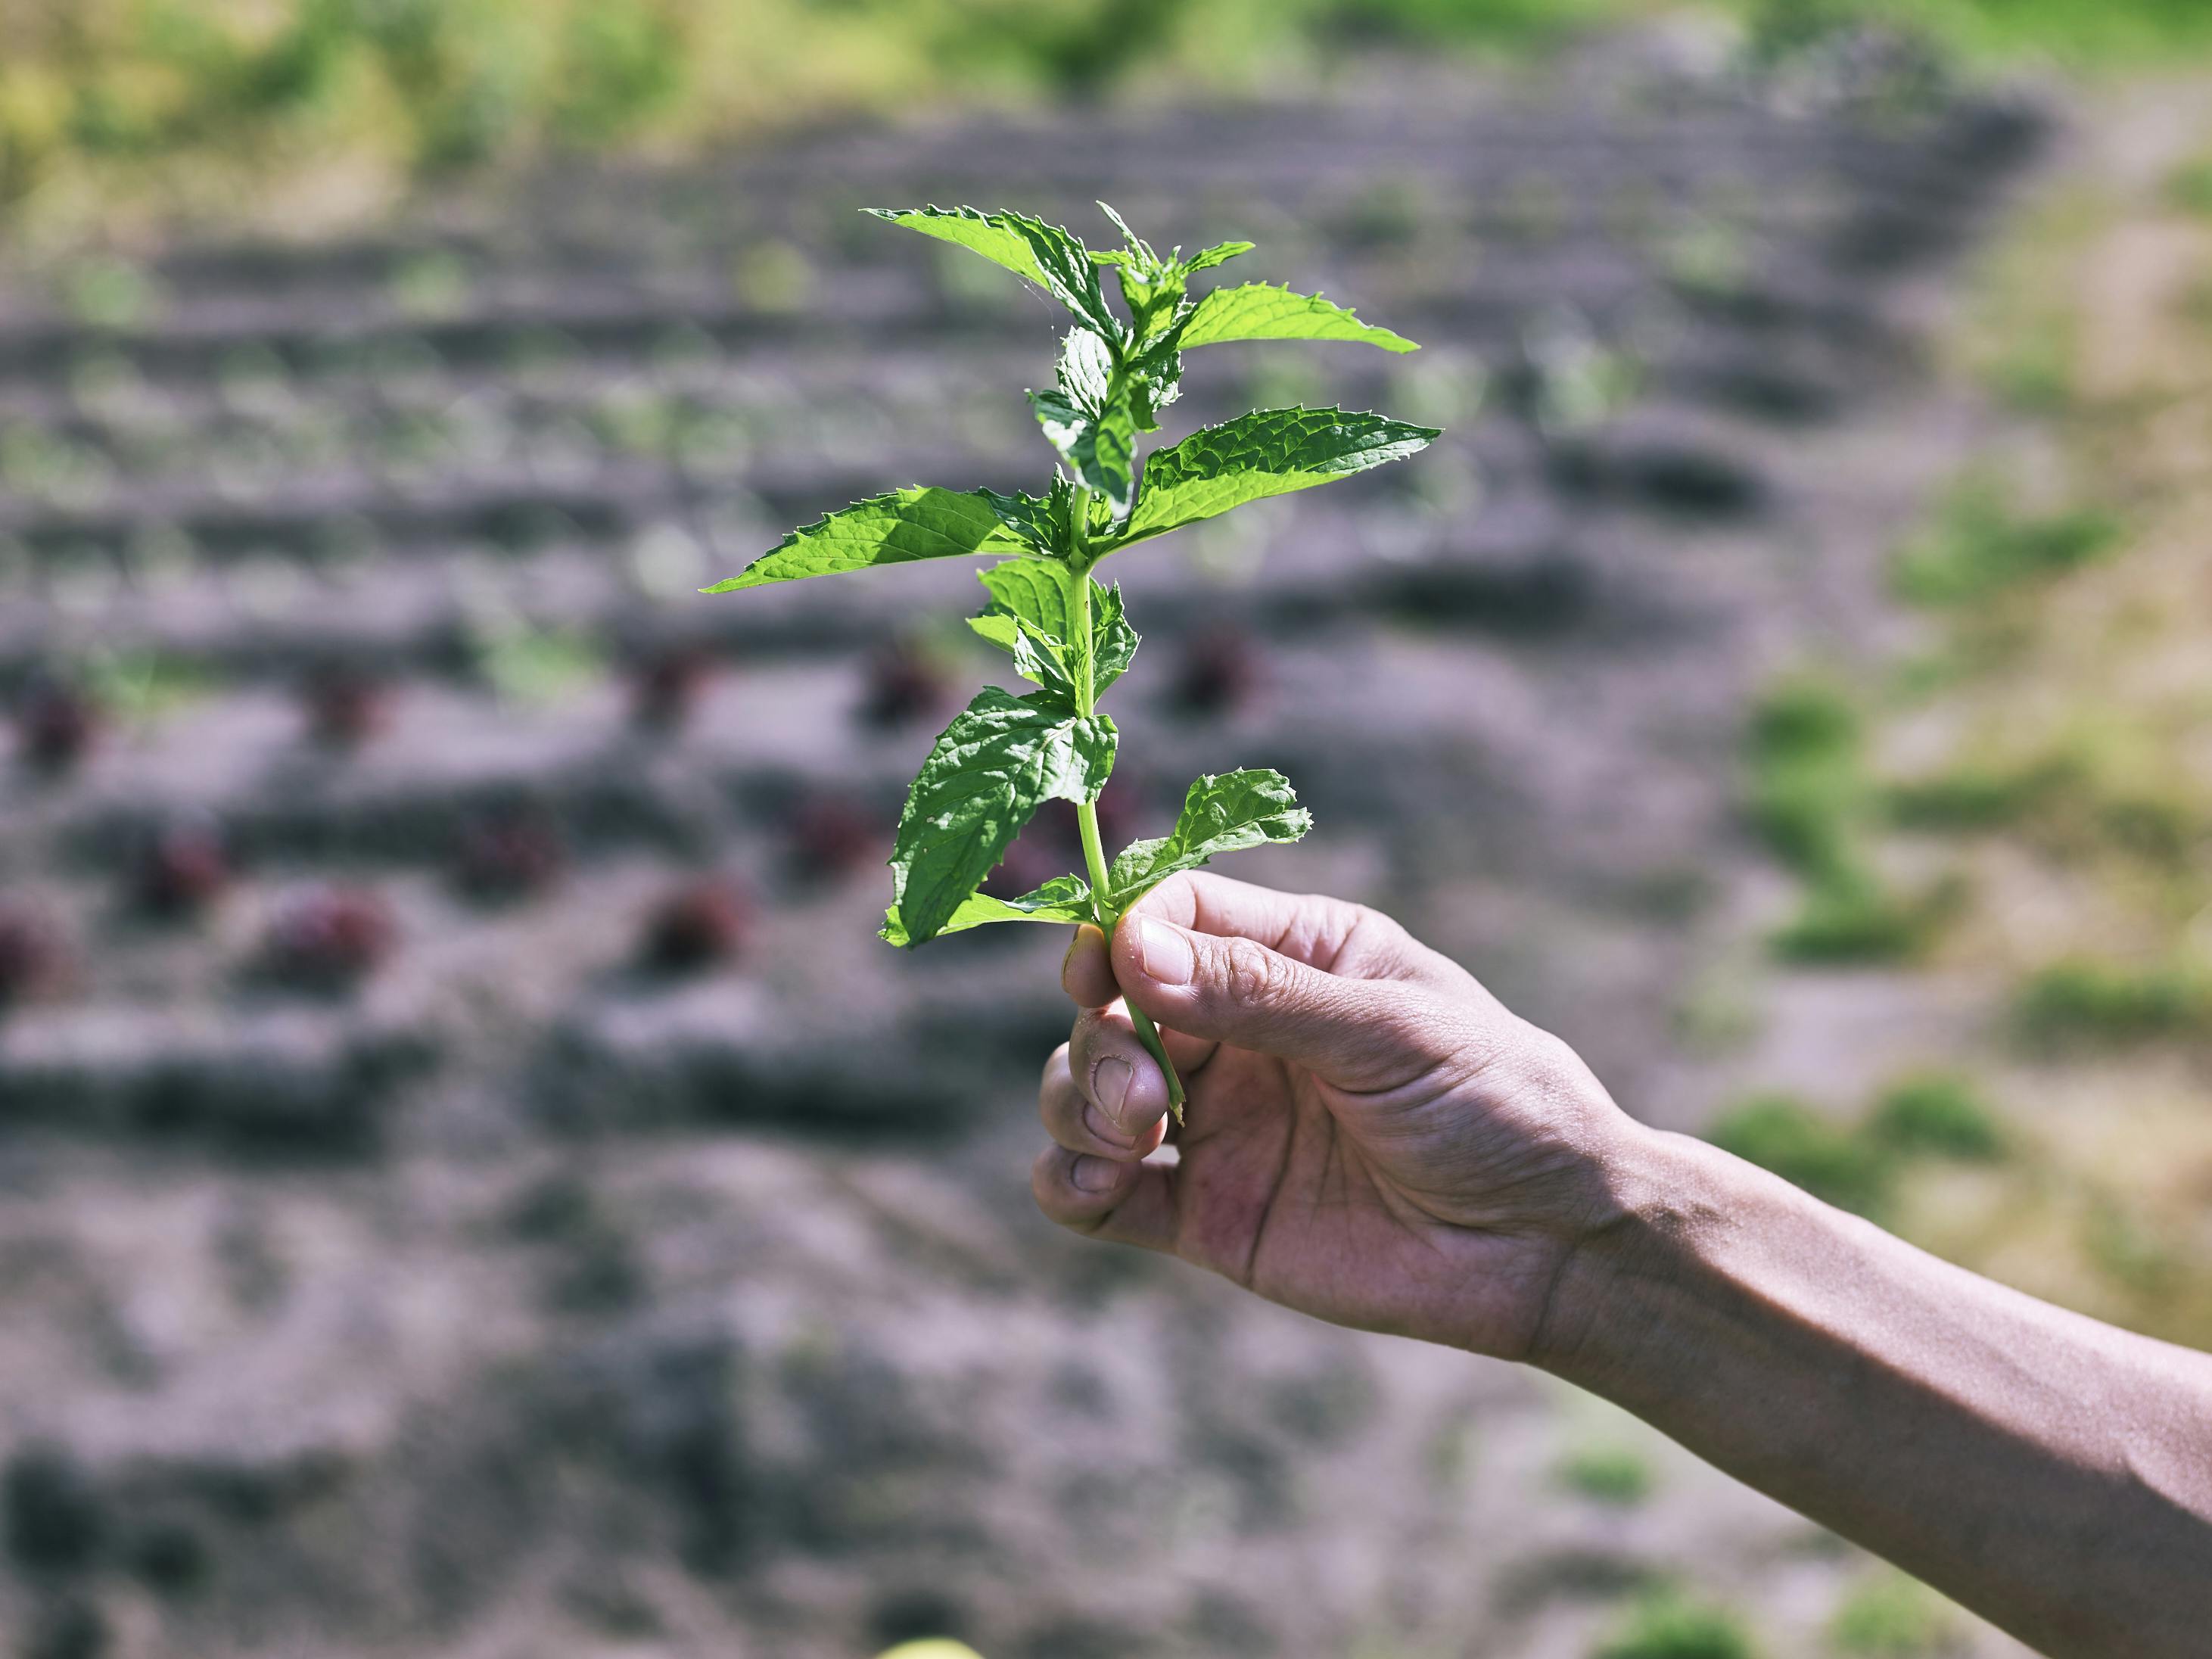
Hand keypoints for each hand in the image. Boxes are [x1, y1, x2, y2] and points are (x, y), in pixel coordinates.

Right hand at [1032, 872, 1644, 1358]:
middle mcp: (1241, 1029)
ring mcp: (1218, 1121)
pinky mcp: (1204, 1212)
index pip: (1173, 913)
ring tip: (1132, 1137)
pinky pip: (1095, 1191)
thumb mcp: (1390, 1031)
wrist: (1550, 1248)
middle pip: (1112, 1003)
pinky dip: (1068, 1180)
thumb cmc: (1497, 1106)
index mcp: (1296, 955)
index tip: (1103, 969)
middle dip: (1103, 1038)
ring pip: (1086, 1088)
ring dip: (1078, 1102)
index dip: (1121, 933)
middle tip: (1149, 1095)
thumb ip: (1261, 993)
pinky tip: (1098, 1183)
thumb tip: (1133, 948)